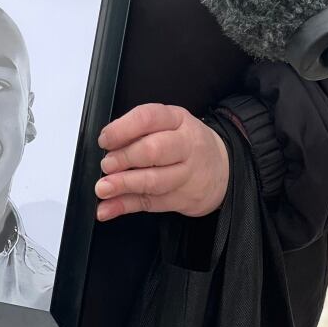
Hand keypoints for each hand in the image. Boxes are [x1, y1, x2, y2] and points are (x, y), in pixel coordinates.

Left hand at [95, 103, 228, 219]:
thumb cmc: (186, 142)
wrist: (224, 168)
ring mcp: (187, 175)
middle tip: (107, 164)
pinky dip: (125, 207)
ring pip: (153, 181)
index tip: (104, 140)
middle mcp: (185, 145)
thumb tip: (106, 143)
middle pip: (153, 151)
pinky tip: (108, 208)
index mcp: (177, 119)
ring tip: (103, 187)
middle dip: (125, 158)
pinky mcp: (183, 199)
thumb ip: (139, 131)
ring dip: (124, 185)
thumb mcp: (169, 124)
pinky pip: (151, 204)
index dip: (122, 129)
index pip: (148, 118)